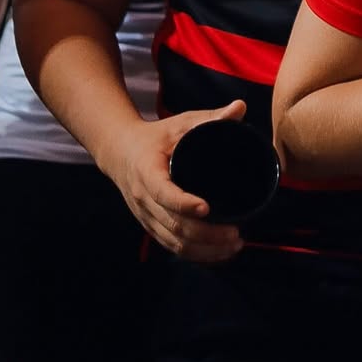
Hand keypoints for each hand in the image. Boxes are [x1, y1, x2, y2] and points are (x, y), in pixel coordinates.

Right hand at [101, 101, 247, 262]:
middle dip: (206, 234)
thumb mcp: (180, 123)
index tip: (207, 208)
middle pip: (173, 224)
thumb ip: (210, 117)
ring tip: (233, 245)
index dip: (184, 203)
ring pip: (173, 242)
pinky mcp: (152, 226)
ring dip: (204, 250)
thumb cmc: (156, 137)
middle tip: (235, 233)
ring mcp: (146, 216)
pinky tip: (218, 254)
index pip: (163, 193)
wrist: (121, 152)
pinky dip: (195, 255)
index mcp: (147, 171)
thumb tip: (240, 107)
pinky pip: (172, 247)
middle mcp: (144, 199)